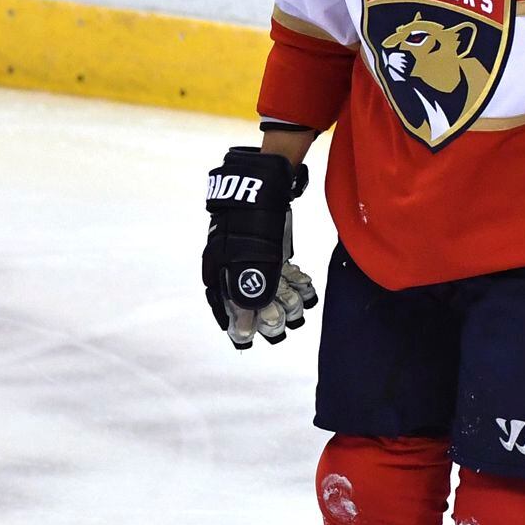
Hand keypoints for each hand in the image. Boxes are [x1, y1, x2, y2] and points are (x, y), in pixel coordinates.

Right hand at [203, 147, 317, 348]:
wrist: (262, 185)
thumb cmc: (252, 221)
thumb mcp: (252, 259)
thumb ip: (250, 292)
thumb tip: (245, 325)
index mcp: (219, 268)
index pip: (223, 303)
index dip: (234, 322)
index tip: (246, 338)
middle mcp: (232, 265)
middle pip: (249, 298)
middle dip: (268, 311)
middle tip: (284, 320)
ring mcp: (252, 256)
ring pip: (269, 287)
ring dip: (286, 298)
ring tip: (300, 302)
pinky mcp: (269, 248)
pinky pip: (280, 272)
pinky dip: (292, 281)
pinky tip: (306, 287)